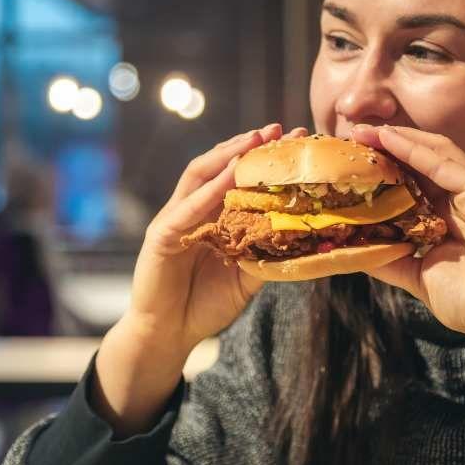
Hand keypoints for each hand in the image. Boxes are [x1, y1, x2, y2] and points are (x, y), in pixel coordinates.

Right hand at [95, 123, 307, 435]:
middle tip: (279, 129)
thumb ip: (264, 250)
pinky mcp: (161, 236)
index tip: (296, 141)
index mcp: (211, 217)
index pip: (236, 178)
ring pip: (199, 177)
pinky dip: (209, 192)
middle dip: (246, 146)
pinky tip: (229, 177)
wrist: (169, 335)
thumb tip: (303, 233)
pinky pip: (187, 209)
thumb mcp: (246, 275)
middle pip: (218, 167)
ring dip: (226, 156)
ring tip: (254, 141)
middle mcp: (191, 211)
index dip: (263, 159)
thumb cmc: (204, 305)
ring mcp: (174, 220)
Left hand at [350, 125, 464, 355]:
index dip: (384, 166)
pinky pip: (447, 166)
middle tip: (353, 134)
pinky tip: (390, 140)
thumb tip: (351, 250)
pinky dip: (417, 151)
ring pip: (435, 154)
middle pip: (422, 160)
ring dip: (399, 139)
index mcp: (445, 217)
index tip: (352, 158)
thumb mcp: (413, 274)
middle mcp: (460, 200)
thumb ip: (387, 258)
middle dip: (387, 144)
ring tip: (366, 131)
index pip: (412, 180)